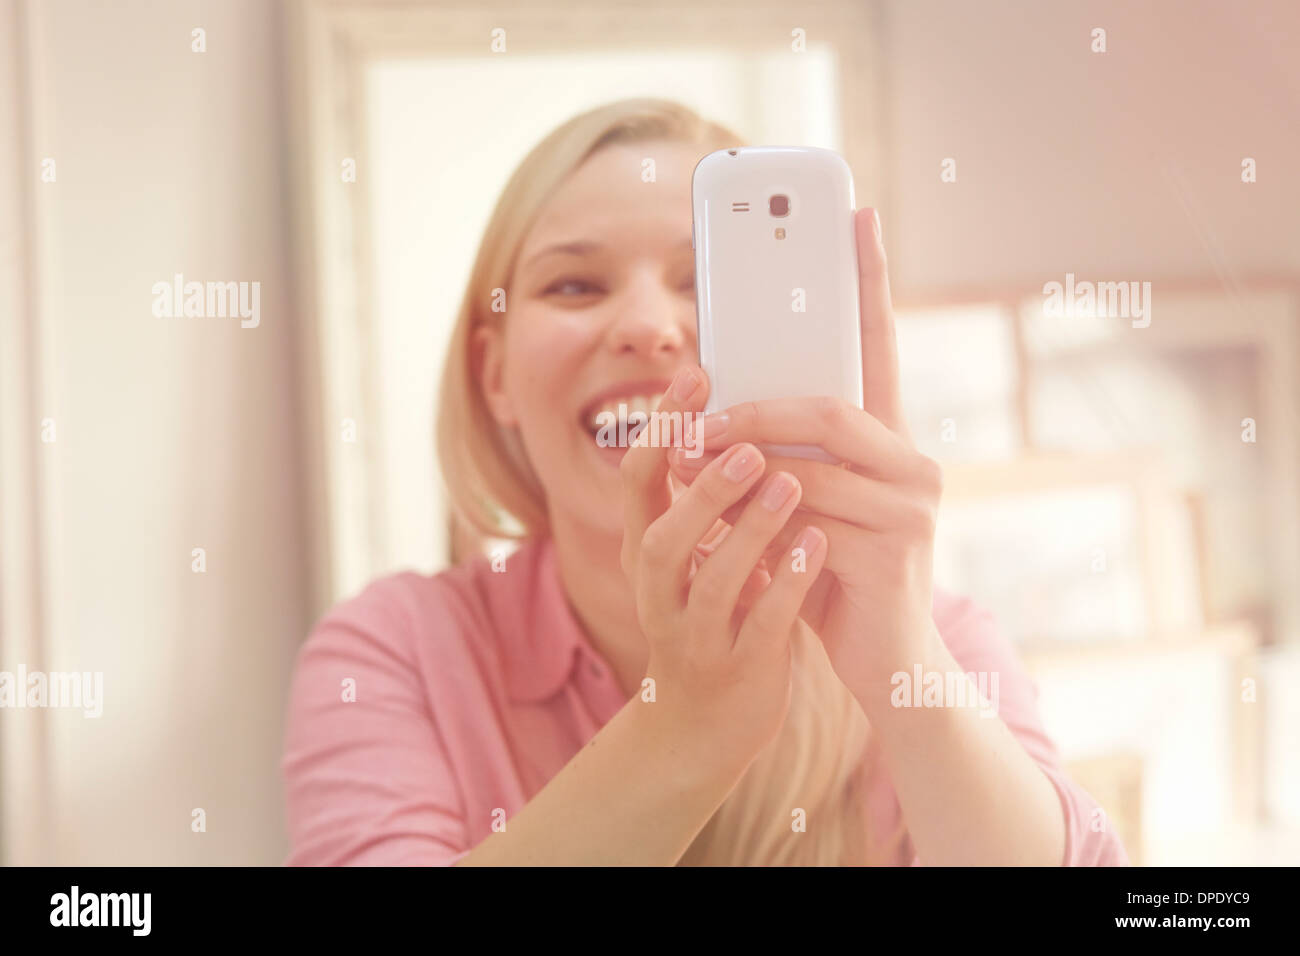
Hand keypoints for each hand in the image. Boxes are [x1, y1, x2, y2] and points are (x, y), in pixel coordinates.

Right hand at [620, 366, 828, 766]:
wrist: (707, 719)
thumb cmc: (712, 614)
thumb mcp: (696, 554)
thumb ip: (708, 498)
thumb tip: (741, 412)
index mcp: (646, 553)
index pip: (636, 484)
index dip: (659, 431)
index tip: (694, 377)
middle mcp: (657, 594)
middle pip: (659, 538)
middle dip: (701, 489)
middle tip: (746, 445)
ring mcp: (693, 636)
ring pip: (711, 581)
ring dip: (747, 531)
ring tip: (789, 486)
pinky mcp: (735, 668)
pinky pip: (759, 624)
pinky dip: (785, 584)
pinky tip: (815, 548)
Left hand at [669, 209, 942, 711]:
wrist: (884, 666)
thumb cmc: (831, 576)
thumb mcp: (797, 506)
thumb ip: (776, 458)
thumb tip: (707, 412)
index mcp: (886, 440)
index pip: (878, 343)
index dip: (867, 277)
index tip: (854, 211)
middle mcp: (910, 458)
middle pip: (826, 400)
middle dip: (752, 405)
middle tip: (695, 407)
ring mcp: (911, 500)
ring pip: (811, 456)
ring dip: (740, 459)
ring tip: (689, 463)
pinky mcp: (897, 545)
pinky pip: (810, 510)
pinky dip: (758, 512)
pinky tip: (729, 526)